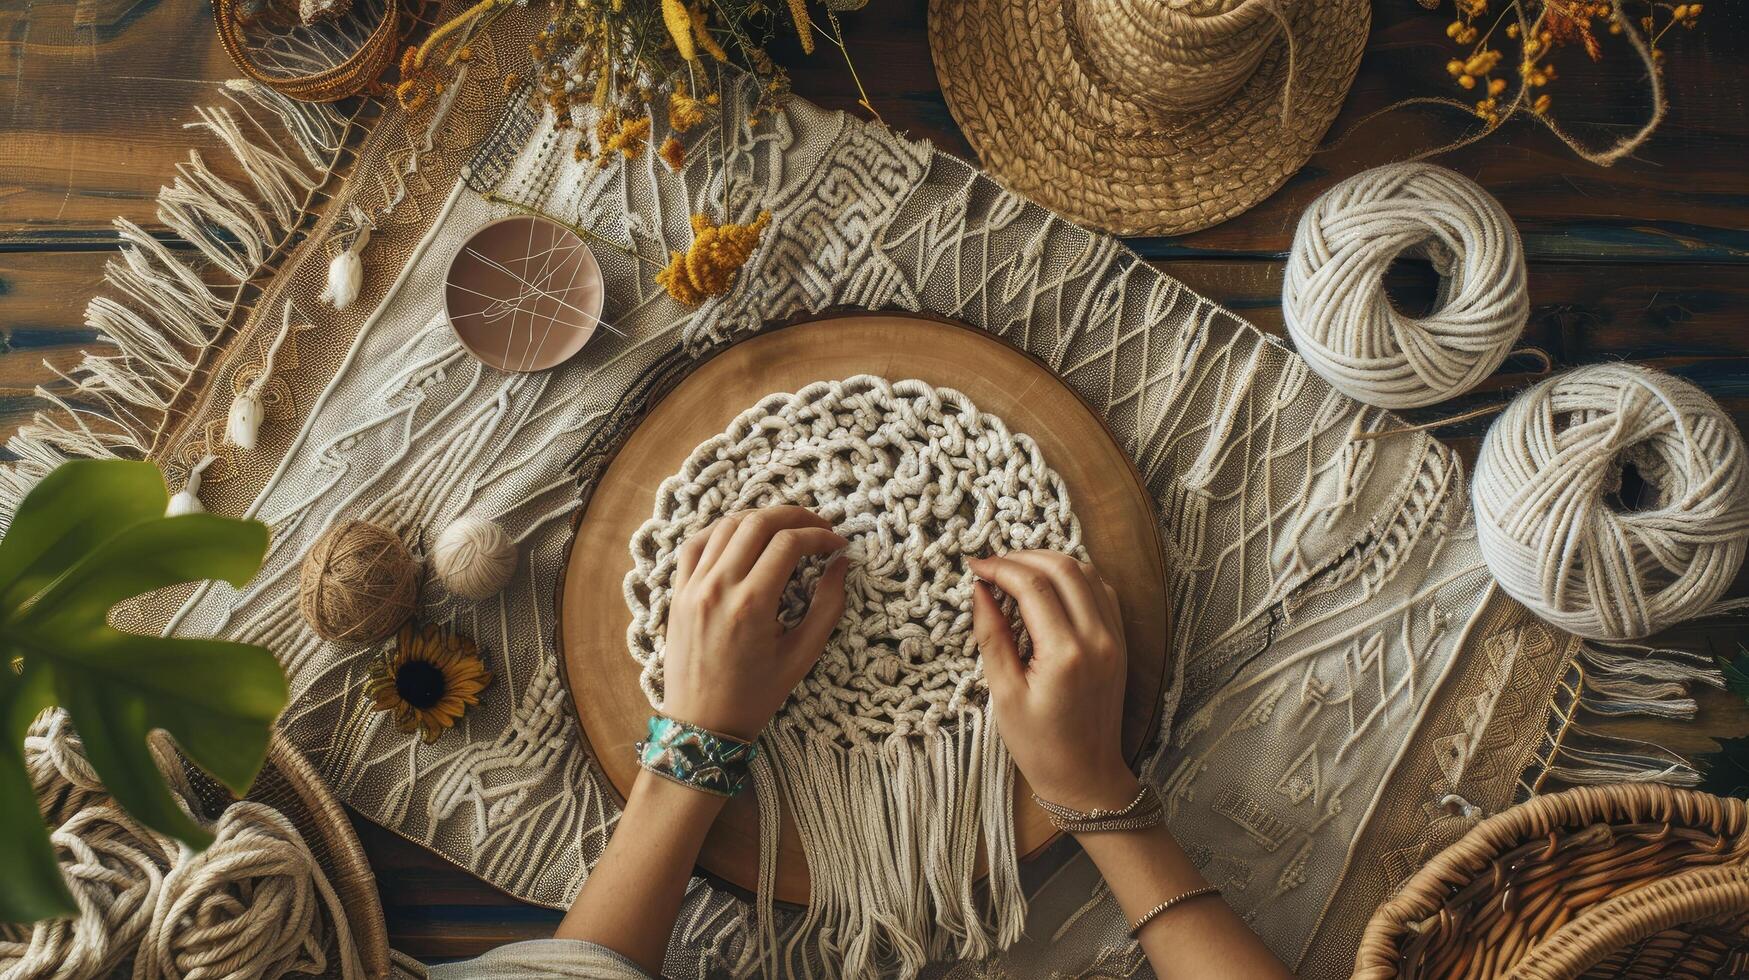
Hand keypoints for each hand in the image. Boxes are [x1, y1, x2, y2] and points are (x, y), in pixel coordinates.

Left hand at [661, 506, 848, 740]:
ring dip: (761, 518)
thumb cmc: (756, 695)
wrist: (702, 724)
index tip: (836, 543)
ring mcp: (693, 586)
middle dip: (794, 516)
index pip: (789, 543)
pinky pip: (696, 543)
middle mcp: (718, 587)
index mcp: (751, 604)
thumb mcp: (802, 655)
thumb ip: (828, 606)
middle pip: (758, 523)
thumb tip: (841, 563)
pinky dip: (722, 530)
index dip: (819, 535)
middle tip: (817, 526)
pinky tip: (742, 536)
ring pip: (727, 525)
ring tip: (786, 528)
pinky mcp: (678, 591)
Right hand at [970, 551, 1138, 814]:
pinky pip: (1101, 591)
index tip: (975, 566)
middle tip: (992, 565)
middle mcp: (1097, 639)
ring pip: (1087, 572)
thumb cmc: (1039, 744)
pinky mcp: (1119, 642)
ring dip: (1050, 561)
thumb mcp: (1004, 693)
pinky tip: (1048, 584)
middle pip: (1063, 568)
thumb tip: (980, 590)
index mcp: (1066, 654)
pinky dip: (1074, 576)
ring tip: (1016, 570)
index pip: (1033, 586)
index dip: (1001, 568)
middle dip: (1023, 557)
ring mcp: (1114, 639)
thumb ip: (992, 636)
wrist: (1086, 776)